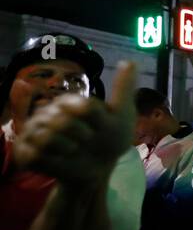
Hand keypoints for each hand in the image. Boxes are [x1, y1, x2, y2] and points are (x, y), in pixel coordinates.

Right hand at [15, 61, 136, 185]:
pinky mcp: (25, 151)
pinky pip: (33, 155)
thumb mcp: (122, 115)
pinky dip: (51, 161)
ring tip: (73, 150)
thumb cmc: (109, 139)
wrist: (98, 167)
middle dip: (83, 136)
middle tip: (87, 140)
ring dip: (68, 148)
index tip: (100, 127)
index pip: (84, 107)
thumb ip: (123, 89)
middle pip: (64, 122)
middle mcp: (46, 113)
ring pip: (47, 138)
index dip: (97, 122)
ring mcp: (34, 132)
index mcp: (67, 101)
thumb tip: (130, 61)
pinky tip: (60, 160)